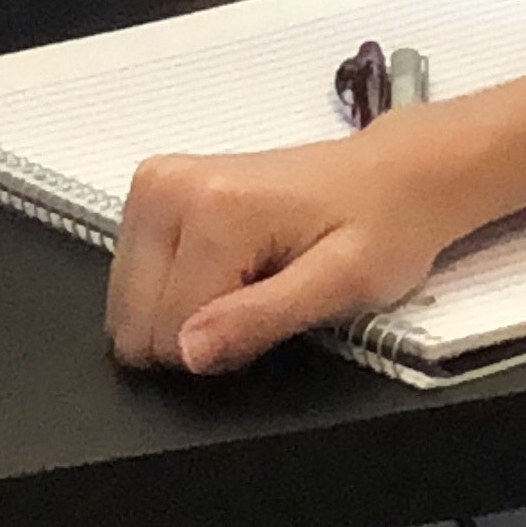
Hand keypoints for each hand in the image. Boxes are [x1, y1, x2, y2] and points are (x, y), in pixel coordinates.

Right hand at [107, 115, 472, 372]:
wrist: (396, 174)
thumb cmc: (383, 228)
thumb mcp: (342, 286)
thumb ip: (260, 319)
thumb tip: (186, 352)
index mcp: (212, 207)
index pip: (170, 331)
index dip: (224, 345)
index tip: (276, 311)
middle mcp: (166, 186)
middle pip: (137, 318)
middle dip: (200, 325)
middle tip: (265, 291)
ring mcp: (153, 183)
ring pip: (130, 303)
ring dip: (188, 305)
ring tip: (251, 275)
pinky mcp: (151, 188)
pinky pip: (136, 276)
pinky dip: (180, 283)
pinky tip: (229, 263)